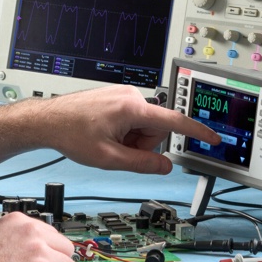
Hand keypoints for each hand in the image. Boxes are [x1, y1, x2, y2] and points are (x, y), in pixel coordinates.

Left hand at [38, 85, 220, 174]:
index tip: (212, 138)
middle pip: (156, 129)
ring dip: (132, 138)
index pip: (174, 121)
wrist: (48, 120)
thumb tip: (164, 167)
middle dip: (142, 144)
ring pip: (145, 125)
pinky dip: (125, 131)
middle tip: (118, 150)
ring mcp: (124, 95)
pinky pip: (134, 118)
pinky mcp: (118, 97)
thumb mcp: (109, 158)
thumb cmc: (71, 134)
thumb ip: (141, 163)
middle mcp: (132, 96)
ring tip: (108, 140)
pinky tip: (105, 133)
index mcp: (133, 108)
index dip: (196, 132)